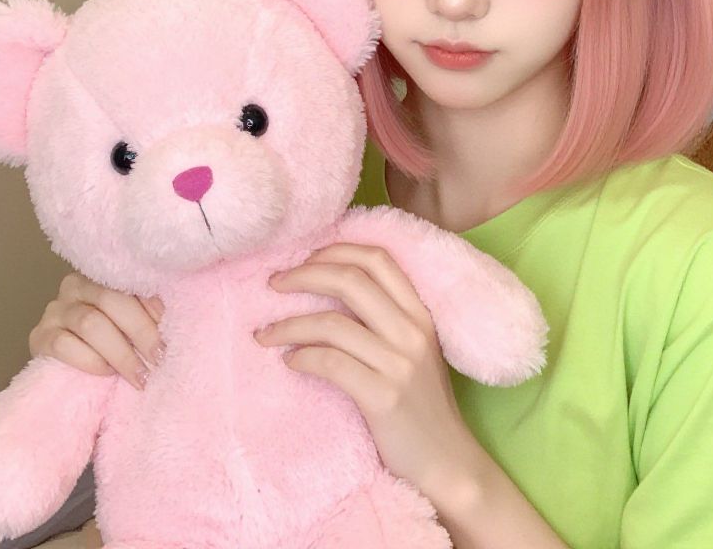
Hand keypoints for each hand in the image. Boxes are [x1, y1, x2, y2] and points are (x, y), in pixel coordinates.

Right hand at [28, 272, 165, 391]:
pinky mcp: (39, 337)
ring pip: (91, 323)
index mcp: (103, 274)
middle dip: (140, 331)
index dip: (152, 303)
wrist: (73, 372)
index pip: (130, 279)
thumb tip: (180, 317)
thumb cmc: (113, 340)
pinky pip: (65, 345)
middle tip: (158, 358)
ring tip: (139, 374)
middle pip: (112, 300)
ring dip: (120, 352)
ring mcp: (54, 310)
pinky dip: (91, 360)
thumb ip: (148, 313)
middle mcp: (76, 285)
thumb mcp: (132, 323)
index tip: (170, 329)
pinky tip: (107, 373)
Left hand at [253, 243, 485, 502]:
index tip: (306, 258)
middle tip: (274, 283)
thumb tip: (330, 291)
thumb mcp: (414, 351)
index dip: (337, 250)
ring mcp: (399, 363)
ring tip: (265, 333)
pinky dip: (302, 357)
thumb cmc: (422, 406)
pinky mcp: (383, 396)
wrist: (446, 462)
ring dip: (289, 324)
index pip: (378, 259)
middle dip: (304, 275)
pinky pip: (330, 363)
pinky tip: (290, 362)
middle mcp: (412, 331)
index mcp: (420, 314)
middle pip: (351, 280)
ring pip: (332, 323)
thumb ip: (387, 320)